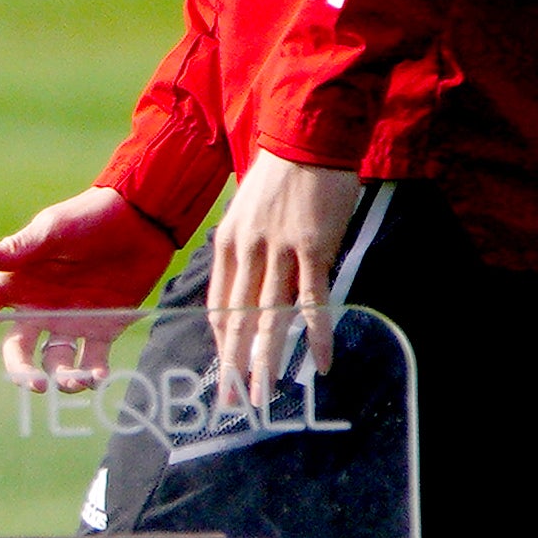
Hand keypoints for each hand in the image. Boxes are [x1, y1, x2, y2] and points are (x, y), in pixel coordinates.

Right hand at [0, 184, 175, 384]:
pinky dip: (94, 374)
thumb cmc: (89, 218)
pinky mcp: (102, 328)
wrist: (141, 219)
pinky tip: (98, 378)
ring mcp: (70, 321)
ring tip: (75, 381)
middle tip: (37, 384)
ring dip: (61, 378)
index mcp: (17, 284)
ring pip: (55, 362)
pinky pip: (92, 360)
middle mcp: (38, 308)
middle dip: (22, 372)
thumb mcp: (49, 231)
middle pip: (16, 351)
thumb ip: (12, 249)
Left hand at [201, 150, 362, 408]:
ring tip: (264, 395)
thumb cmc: (282, 173)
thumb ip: (245, 247)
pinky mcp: (312, 248)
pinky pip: (312, 301)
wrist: (308, 134)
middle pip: (236, 320)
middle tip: (233, 402)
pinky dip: (316, 335)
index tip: (224, 370)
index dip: (220, 342)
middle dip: (233, 366)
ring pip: (268, 318)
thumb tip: (248, 281)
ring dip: (266, 361)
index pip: (217, 305)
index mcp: (227, 243)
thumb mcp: (248, 210)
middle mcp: (247, 251)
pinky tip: (321, 363)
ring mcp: (279, 251)